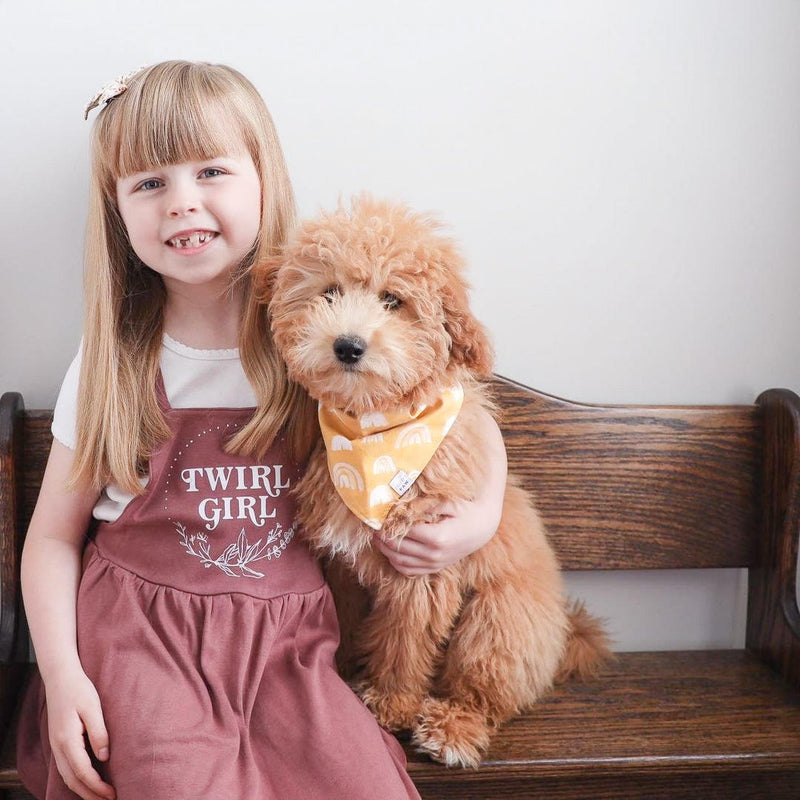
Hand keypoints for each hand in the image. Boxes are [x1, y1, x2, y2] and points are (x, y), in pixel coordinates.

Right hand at [44, 666, 114, 799]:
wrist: (60, 678)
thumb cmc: (79, 690)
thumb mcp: (92, 707)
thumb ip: (98, 732)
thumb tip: (104, 757)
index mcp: (67, 739)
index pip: (83, 772)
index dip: (97, 786)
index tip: (112, 794)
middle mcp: (59, 747)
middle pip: (73, 780)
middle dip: (90, 794)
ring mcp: (56, 745)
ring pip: (67, 776)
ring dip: (83, 789)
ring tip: (100, 796)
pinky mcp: (59, 742)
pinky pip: (66, 768)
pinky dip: (76, 779)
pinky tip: (88, 780)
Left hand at [375, 498, 497, 575]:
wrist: (482, 528)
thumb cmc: (465, 510)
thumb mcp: (447, 503)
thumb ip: (425, 504)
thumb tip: (401, 505)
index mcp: (438, 537)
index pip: (404, 533)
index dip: (388, 526)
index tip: (378, 518)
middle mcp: (435, 555)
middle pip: (399, 549)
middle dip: (382, 539)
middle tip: (372, 528)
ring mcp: (435, 564)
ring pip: (401, 562)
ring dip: (386, 551)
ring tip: (377, 538)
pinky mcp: (435, 568)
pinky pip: (410, 571)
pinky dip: (396, 563)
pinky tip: (390, 551)